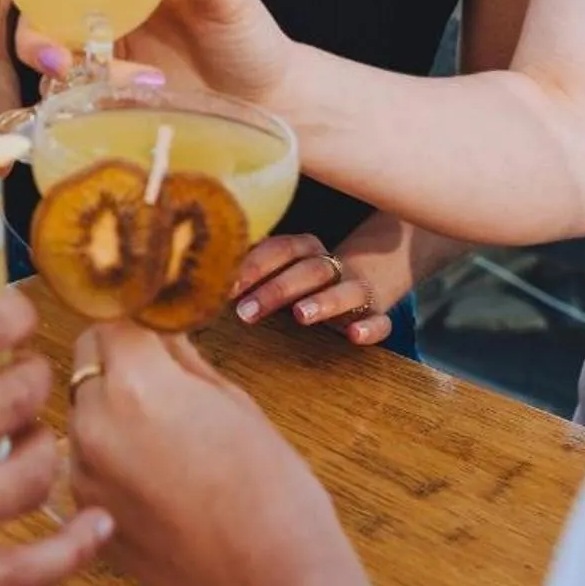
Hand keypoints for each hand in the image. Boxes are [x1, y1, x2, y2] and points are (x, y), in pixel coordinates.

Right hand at [0, 291, 110, 585]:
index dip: (6, 315)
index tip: (18, 311)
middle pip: (7, 399)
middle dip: (32, 381)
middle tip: (32, 376)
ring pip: (25, 478)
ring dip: (47, 452)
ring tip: (43, 441)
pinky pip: (17, 577)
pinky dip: (69, 552)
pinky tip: (95, 531)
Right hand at [17, 0, 294, 104]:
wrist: (272, 100)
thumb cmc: (249, 38)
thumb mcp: (231, 0)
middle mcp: (101, 9)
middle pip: (36, 12)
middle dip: (32, 32)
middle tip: (60, 56)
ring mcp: (102, 55)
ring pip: (50, 59)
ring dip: (69, 72)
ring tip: (127, 86)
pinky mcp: (108, 95)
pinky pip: (75, 97)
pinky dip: (93, 98)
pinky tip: (134, 99)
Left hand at [66, 323, 390, 585]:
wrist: (271, 582)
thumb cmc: (271, 490)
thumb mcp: (234, 402)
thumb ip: (184, 360)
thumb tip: (161, 331)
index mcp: (137, 385)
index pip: (112, 316)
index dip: (137, 314)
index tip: (151, 316)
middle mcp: (96, 423)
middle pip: (87, 356)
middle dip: (117, 353)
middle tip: (159, 368)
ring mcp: (84, 472)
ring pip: (82, 407)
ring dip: (109, 403)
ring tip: (163, 431)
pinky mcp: (86, 510)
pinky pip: (85, 458)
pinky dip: (108, 452)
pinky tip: (154, 472)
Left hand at [231, 235, 398, 346]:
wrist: (358, 284)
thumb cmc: (301, 282)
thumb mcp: (277, 273)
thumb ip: (249, 275)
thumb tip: (203, 283)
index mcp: (305, 250)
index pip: (281, 249)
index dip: (254, 266)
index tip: (227, 289)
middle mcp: (333, 265)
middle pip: (310, 269)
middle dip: (278, 289)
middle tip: (248, 311)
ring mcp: (357, 289)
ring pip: (348, 290)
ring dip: (324, 301)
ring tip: (301, 315)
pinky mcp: (375, 314)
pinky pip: (380, 320)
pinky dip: (371, 327)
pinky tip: (355, 336)